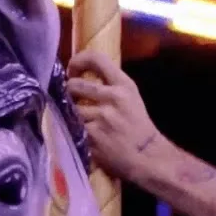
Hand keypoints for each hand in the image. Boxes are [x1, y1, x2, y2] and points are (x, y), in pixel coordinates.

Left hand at [67, 51, 161, 183]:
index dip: (77, 61)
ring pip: (69, 106)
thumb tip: (81, 73)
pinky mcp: (91, 135)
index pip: (96, 59)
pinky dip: (69, 126)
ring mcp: (101, 117)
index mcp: (124, 85)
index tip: (72, 71)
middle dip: (68, 91)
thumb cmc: (137, 126)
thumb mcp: (131, 98)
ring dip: (68, 110)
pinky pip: (69, 124)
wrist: (147, 157)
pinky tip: (76, 130)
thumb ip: (110, 84)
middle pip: (74, 84)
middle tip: (71, 98)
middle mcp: (113, 97)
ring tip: (74, 115)